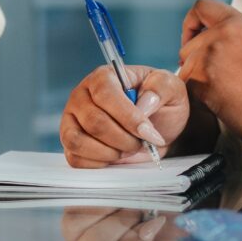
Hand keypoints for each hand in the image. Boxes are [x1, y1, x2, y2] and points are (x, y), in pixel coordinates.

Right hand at [60, 66, 186, 168]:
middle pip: (94, 122)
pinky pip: (74, 158)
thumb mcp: (170, 87)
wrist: (158, 125)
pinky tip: (114, 156)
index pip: (105, 94)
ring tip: (127, 149)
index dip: (128, 117)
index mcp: (103, 77)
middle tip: (141, 143)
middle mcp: (82, 95)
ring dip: (109, 152)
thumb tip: (143, 103)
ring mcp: (72, 119)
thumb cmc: (160, 103)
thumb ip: (161, 87)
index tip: (149, 133)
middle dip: (124, 139)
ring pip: (78, 141)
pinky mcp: (70, 141)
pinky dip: (98, 163)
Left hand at [177, 0, 241, 155]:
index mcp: (238, 24)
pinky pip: (191, 89)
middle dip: (196, 62)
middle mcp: (219, 37)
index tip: (195, 38)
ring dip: (199, 81)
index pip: (201, 7)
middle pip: (188, 46)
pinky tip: (225, 103)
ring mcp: (209, 61)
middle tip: (215, 78)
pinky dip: (202, 98)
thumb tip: (218, 43)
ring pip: (186, 69)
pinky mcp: (204, 86)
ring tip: (225, 93)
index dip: (192, 23)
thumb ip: (237, 38)